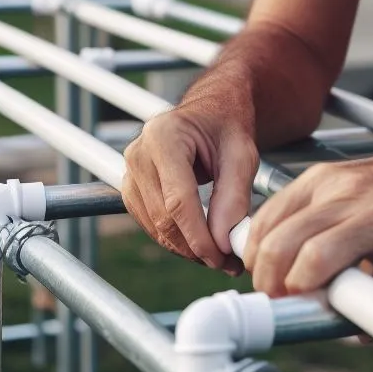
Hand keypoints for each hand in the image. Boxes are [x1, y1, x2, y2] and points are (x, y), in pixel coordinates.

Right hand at [121, 96, 258, 273]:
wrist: (212, 109)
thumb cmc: (227, 125)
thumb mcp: (242, 154)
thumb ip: (233, 196)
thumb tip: (223, 242)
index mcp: (164, 135)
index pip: (177, 199)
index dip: (199, 235)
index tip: (222, 257)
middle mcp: (139, 152)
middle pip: (163, 217)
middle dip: (196, 246)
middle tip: (228, 262)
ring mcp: (130, 170)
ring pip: (155, 226)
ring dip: (187, 247)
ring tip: (220, 254)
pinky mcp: (131, 187)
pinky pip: (151, 223)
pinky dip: (176, 238)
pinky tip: (201, 241)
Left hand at [242, 137, 372, 295]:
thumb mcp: (361, 183)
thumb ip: (324, 212)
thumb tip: (287, 258)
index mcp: (328, 178)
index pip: (265, 222)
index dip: (255, 263)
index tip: (265, 285)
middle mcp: (346, 192)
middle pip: (278, 247)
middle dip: (271, 289)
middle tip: (284, 307)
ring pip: (312, 264)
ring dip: (307, 299)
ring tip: (322, 310)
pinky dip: (367, 319)